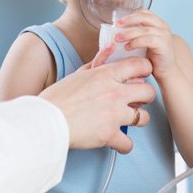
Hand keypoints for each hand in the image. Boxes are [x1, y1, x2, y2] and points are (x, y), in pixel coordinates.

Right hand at [39, 56, 154, 153]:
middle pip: (149, 92)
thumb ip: (98, 61)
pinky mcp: (109, 134)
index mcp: (106, 74)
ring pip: (144, 118)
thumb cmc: (58, 97)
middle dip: (145, 97)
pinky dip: (124, 145)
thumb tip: (110, 47)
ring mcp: (114, 114)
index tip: (142, 76)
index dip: (145, 70)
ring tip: (126, 121)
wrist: (44, 120)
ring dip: (137, 120)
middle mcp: (114, 92)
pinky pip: (129, 143)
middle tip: (136, 101)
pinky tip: (116, 140)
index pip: (140, 65)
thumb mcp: (78, 74)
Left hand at [115, 9, 177, 81]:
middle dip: (129, 20)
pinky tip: (127, 47)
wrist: (167, 72)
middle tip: (116, 25)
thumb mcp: (145, 41)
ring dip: (129, 33)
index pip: (145, 12)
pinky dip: (135, 42)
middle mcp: (163, 27)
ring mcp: (165, 35)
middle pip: (144, 17)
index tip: (118, 21)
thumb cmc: (154, 57)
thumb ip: (137, 33)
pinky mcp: (164, 45)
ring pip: (144, 29)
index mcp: (159, 23)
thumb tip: (118, 30)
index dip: (131, 15)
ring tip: (118, 39)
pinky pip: (147, 40)